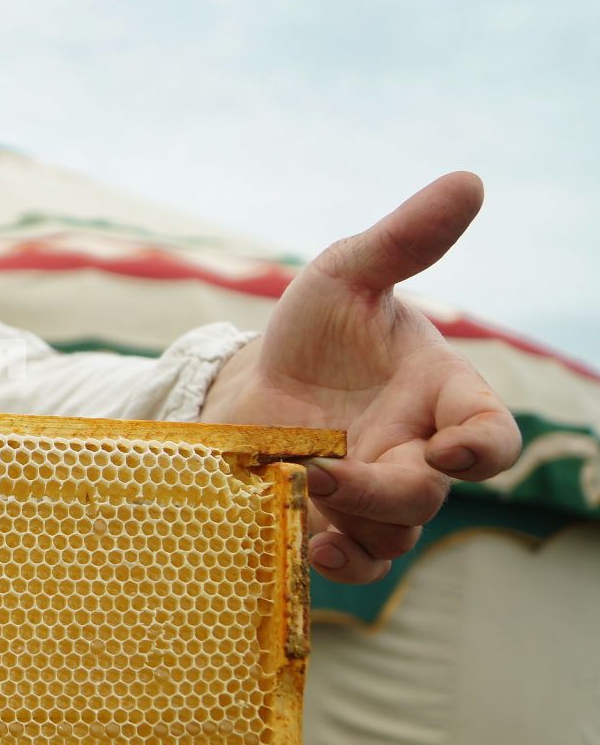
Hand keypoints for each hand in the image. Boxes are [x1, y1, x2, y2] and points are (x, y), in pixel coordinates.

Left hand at [201, 171, 520, 583]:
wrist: (253, 377)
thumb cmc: (315, 328)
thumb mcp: (347, 274)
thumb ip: (404, 240)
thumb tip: (468, 180)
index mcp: (439, 396)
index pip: (492, 436)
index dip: (482, 451)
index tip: (449, 451)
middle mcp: (417, 453)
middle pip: (429, 497)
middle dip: (383, 492)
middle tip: (324, 472)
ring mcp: (376, 496)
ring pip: (393, 535)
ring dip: (353, 525)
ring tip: (303, 492)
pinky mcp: (332, 523)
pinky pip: (355, 563)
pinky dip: (339, 564)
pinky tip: (310, 549)